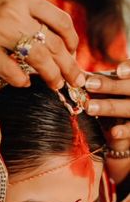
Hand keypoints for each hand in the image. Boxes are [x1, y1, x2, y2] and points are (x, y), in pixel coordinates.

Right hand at [0, 0, 84, 88]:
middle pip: (54, 43)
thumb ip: (21, 13)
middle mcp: (14, 12)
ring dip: (52, 75)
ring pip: (39, 57)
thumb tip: (41, 35)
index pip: (60, 21)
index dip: (72, 41)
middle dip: (69, 65)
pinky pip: (11, 71)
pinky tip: (24, 84)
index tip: (72, 54)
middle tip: (74, 80)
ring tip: (56, 85)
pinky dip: (22, 81)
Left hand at [85, 60, 129, 184]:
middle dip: (110, 86)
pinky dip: (123, 131)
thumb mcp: (107, 89)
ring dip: (108, 107)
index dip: (129, 69)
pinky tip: (114, 132)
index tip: (118, 71)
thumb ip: (95, 81)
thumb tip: (76, 74)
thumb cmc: (113, 101)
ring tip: (89, 107)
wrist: (121, 129)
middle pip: (128, 88)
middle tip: (90, 84)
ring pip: (127, 108)